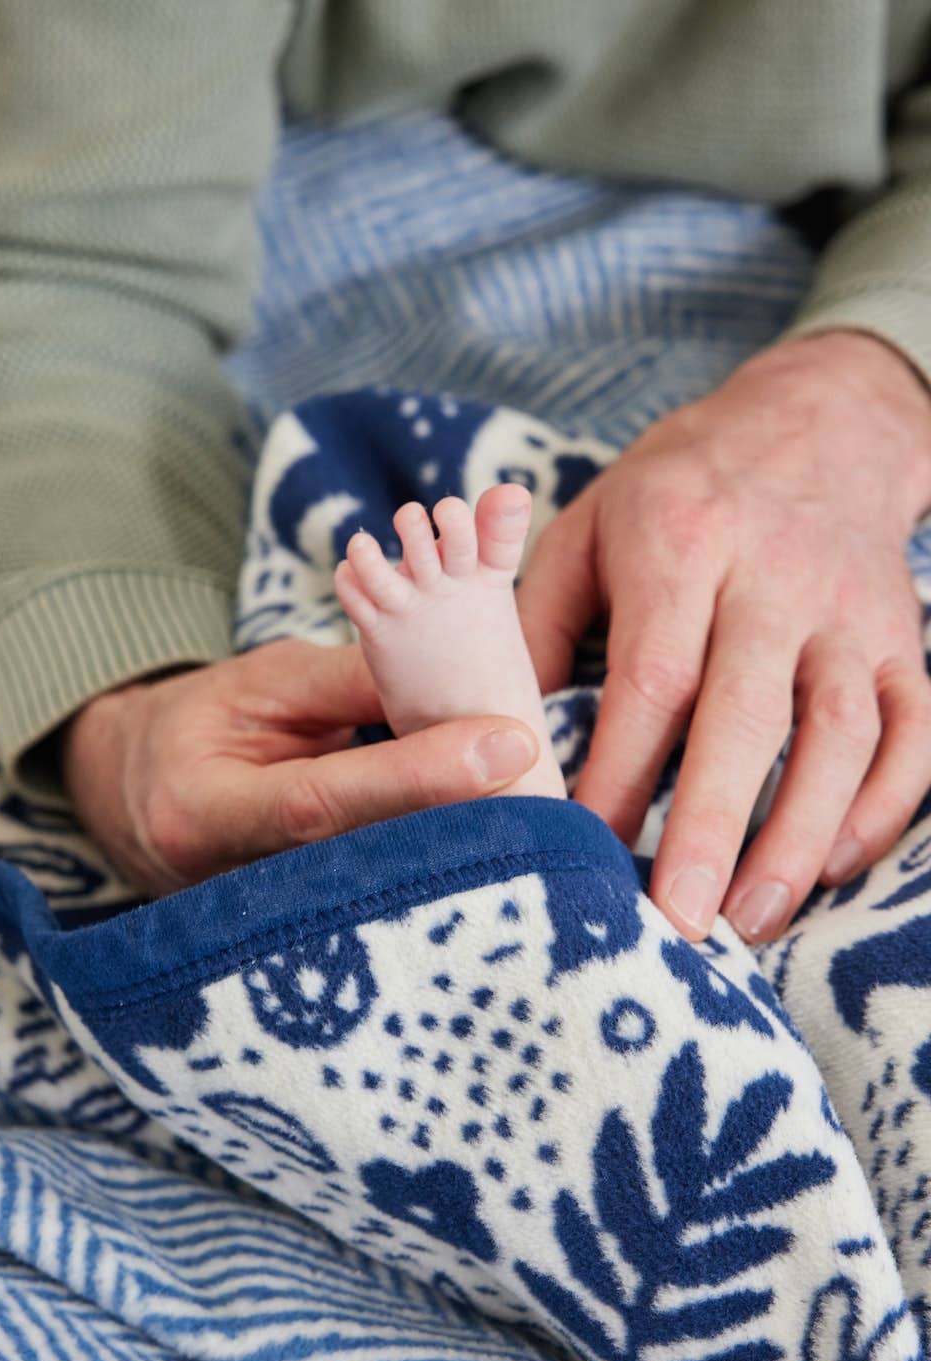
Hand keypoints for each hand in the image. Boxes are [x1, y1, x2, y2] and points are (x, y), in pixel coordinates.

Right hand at [60, 638, 538, 894]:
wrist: (132, 788)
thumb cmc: (201, 722)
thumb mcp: (264, 681)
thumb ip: (354, 684)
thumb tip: (457, 683)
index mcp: (203, 805)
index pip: (325, 796)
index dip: (420, 775)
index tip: (508, 741)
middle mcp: (224, 881)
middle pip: (361, 863)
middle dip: (460, 829)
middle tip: (551, 794)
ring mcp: (255, 928)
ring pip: (375, 898)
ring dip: (460, 863)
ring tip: (545, 826)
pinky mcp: (290, 941)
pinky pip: (372, 910)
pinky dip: (435, 880)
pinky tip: (499, 860)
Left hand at [517, 331, 930, 942]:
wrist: (819, 421)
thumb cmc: (679, 491)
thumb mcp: (587, 528)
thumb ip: (533, 626)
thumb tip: (487, 735)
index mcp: (682, 543)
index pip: (651, 676)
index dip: (617, 772)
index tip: (578, 849)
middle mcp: (774, 576)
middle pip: (748, 713)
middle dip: (711, 825)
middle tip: (677, 922)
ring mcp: (850, 611)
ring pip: (840, 731)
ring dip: (800, 834)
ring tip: (750, 920)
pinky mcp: (903, 640)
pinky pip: (912, 730)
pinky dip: (882, 804)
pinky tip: (834, 865)